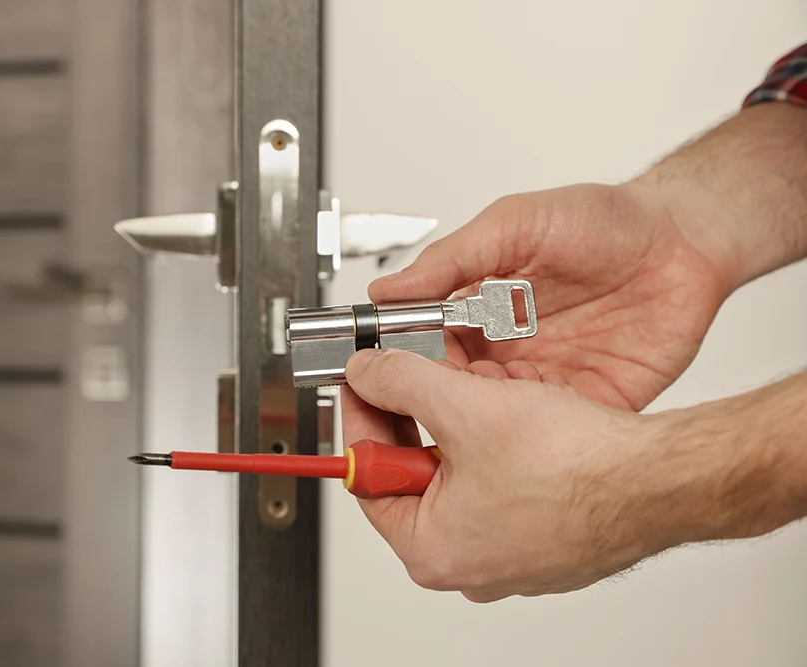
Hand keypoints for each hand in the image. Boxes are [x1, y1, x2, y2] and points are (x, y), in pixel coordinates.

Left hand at [341, 348, 685, 601]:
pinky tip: (514, 414)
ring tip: (476, 389)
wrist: (660, 479)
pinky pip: (502, 483)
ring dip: (461, 424)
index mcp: (433, 549)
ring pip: (463, 473)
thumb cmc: (577, 467)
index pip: (368, 478)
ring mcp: (510, 553)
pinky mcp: (544, 536)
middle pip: (414, 475)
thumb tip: (368, 373)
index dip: (362, 418)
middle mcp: (469, 563)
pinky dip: (499, 444)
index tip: (363, 384)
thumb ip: (401, 383)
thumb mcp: (465, 406)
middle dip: (417, 416)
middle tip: (414, 375)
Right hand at [370, 182, 729, 409]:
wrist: (685, 238)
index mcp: (481, 312)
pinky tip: (528, 420)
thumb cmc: (604, 220)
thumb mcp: (514, 225)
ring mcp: (550, 380)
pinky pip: (557, 431)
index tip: (391, 369)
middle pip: (456, 392)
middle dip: (439, 400)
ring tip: (478, 410)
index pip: (426, 348)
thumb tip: (388, 290)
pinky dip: (537, 433)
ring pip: (500, 419)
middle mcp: (510, 352)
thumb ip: (451, 260)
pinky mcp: (593, 401)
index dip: (407, 361)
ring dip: (484, 420)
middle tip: (430, 400)